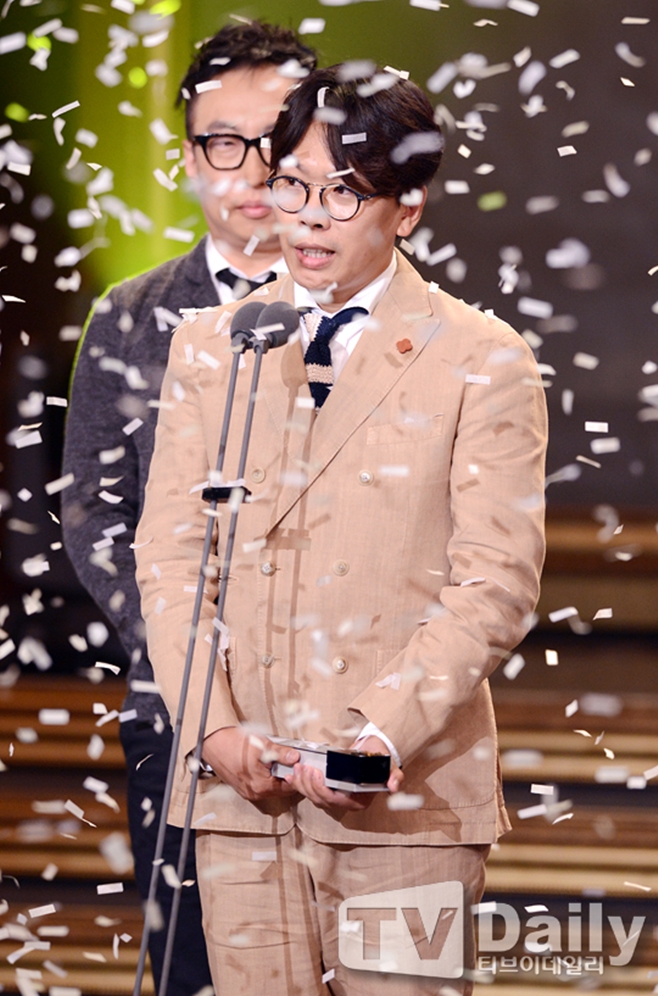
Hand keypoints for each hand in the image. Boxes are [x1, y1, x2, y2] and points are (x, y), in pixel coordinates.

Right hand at [202, 727, 299, 801]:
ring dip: (277, 775)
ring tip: (279, 760)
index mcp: (261, 786)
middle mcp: (254, 793)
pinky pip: (260, 784)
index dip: (297, 775)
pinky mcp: (242, 786)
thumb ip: (281, 753)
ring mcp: (247, 791)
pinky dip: (267, 776)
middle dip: (288, 775)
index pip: (289, 787)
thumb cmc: (232, 744)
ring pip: (270, 786)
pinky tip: (266, 763)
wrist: (211, 743)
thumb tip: (295, 757)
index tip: (302, 765)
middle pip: (280, 788)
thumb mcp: (262, 746)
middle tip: (293, 761)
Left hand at [284, 735, 403, 812]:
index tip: (315, 773)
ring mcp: (336, 796)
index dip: (322, 790)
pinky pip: (311, 790)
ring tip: (296, 769)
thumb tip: (394, 787)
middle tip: (303, 768)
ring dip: (302, 784)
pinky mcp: (328, 788)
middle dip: (308, 785)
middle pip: (321, 799)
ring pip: (313, 796)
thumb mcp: (390, 766)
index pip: (336, 800)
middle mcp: (346, 802)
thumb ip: (394, 777)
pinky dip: (300, 784)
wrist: (375, 750)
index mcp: (359, 800)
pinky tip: (292, 776)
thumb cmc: (381, 758)